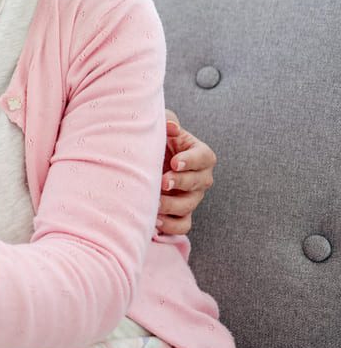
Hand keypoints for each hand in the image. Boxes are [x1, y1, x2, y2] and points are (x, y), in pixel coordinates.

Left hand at [156, 110, 216, 235]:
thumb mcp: (162, 127)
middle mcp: (200, 177)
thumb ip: (168, 121)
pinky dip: (170, 226)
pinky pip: (183, 225)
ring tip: (154, 203)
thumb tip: (171, 126)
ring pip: (189, 205)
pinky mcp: (181, 214)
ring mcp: (192, 197)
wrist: (144, 160)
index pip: (204, 157)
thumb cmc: (157, 141)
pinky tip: (154, 220)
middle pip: (199, 183)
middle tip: (162, 182)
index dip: (191, 160)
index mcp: (200, 154)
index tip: (174, 161)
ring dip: (172, 206)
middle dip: (181, 182)